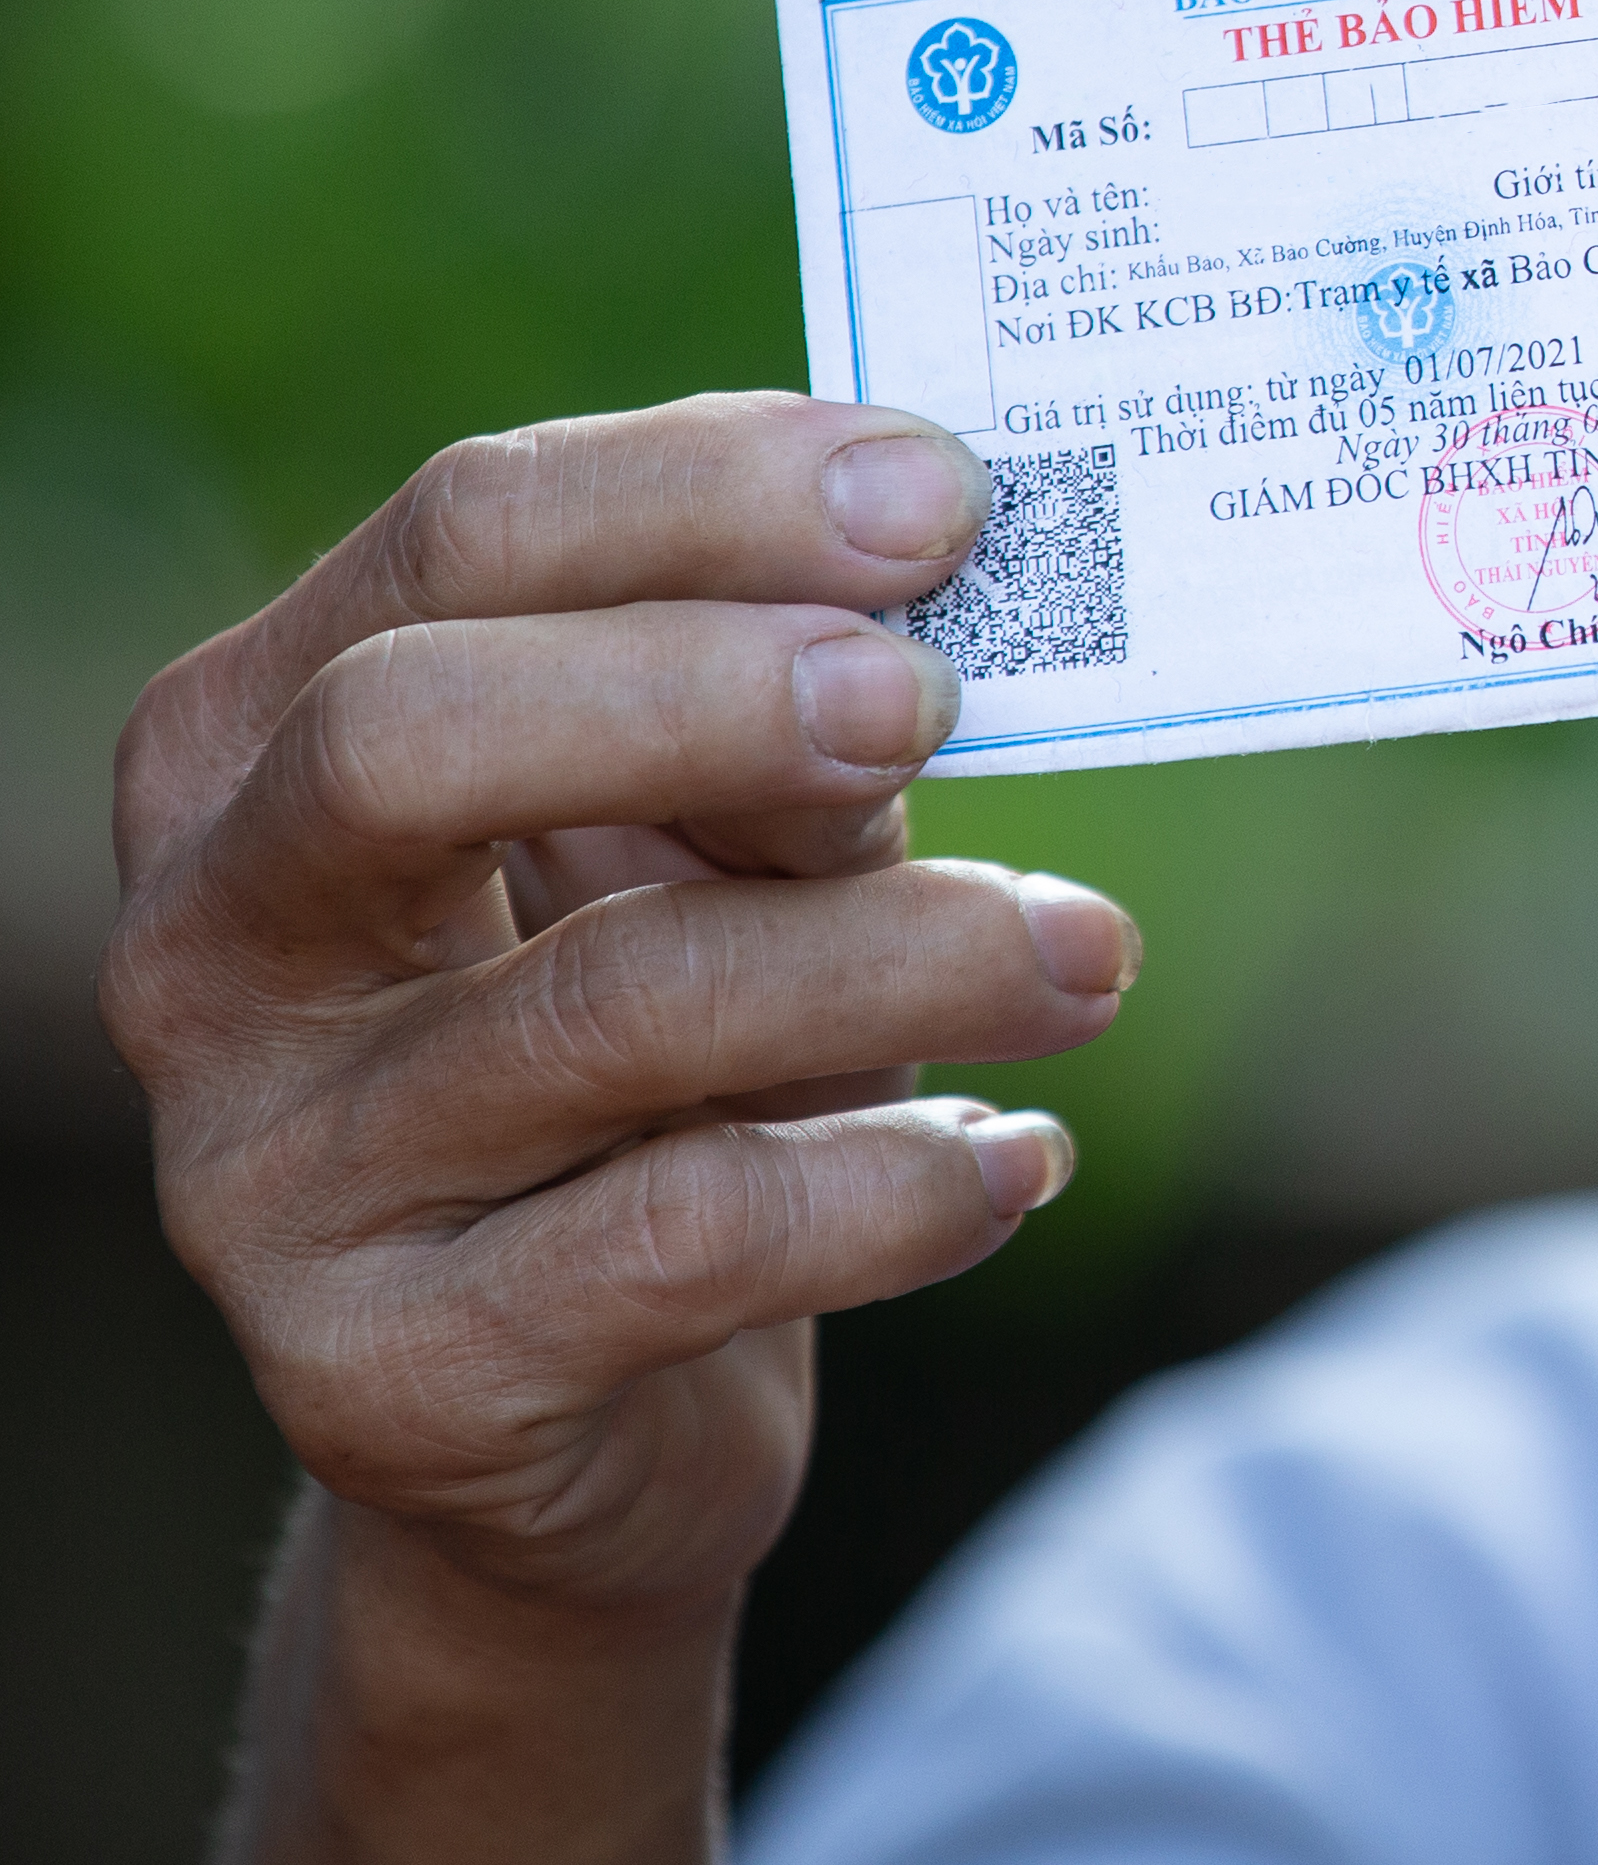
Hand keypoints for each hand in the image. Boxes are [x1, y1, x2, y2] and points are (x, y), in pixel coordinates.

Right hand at [101, 393, 1144, 1862]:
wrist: (591, 1401)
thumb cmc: (672, 1038)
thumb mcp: (720, 842)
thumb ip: (787, 714)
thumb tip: (941, 608)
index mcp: (262, 736)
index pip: (460, 536)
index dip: (707, 492)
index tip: (942, 496)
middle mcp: (214, 941)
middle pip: (412, 734)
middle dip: (704, 692)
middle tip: (931, 701)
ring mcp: (270, 1171)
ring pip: (606, 1002)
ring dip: (902, 957)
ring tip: (1088, 953)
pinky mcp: (388, 1376)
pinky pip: (688, 1239)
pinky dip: (898, 1185)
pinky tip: (1017, 1160)